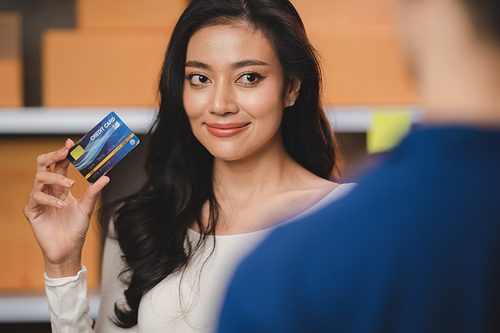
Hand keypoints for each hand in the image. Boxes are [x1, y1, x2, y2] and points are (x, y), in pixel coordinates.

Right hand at [23, 138, 108, 277]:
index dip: (64, 153)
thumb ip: (94, 192)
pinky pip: (36, 198)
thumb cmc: (76, 229)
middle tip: (65, 152)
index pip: (59, 165)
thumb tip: (106, 177)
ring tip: (71, 185)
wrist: (68, 250)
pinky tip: (62, 205)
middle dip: (53, 156)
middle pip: (43, 165)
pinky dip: (50, 200)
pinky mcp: (31, 210)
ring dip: (56, 178)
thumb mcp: (87, 208)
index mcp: (60, 187)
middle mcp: (48, 190)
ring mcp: (38, 199)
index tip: (72, 144)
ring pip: (39, 178)